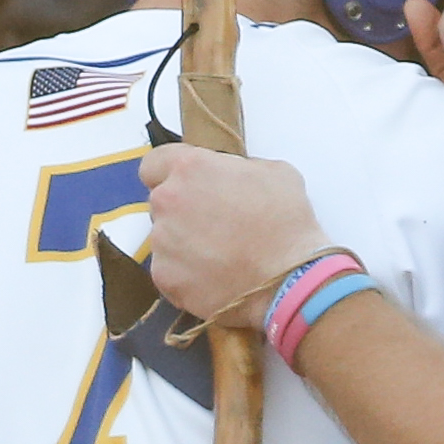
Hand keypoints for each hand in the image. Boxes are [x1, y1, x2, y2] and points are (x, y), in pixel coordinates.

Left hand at [140, 145, 328, 325]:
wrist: (288, 280)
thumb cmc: (286, 222)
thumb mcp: (274, 172)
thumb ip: (238, 168)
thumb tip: (230, 177)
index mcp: (190, 168)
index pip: (154, 164)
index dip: (170, 175)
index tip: (189, 187)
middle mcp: (167, 200)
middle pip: (161, 202)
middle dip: (182, 211)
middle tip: (215, 225)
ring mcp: (162, 242)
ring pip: (164, 238)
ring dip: (184, 243)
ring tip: (220, 256)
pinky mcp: (164, 277)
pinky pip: (169, 270)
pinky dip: (186, 274)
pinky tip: (215, 277)